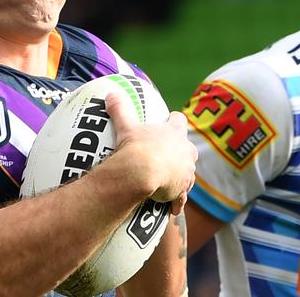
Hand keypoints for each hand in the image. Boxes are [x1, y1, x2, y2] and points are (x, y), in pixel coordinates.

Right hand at [106, 92, 197, 214]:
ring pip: (188, 172)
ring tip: (169, 179)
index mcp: (174, 132)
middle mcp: (186, 151)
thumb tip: (111, 93)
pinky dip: (178, 200)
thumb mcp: (126, 126)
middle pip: (188, 148)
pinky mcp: (182, 189)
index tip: (170, 119)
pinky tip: (173, 206)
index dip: (174, 120)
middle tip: (168, 152)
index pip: (179, 120)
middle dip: (180, 150)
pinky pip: (182, 196)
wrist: (140, 173)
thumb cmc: (136, 147)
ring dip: (181, 174)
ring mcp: (186, 171)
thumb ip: (120, 109)